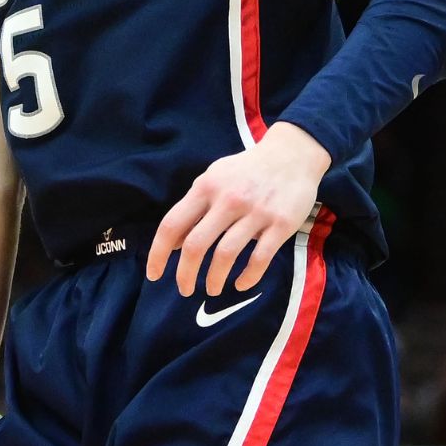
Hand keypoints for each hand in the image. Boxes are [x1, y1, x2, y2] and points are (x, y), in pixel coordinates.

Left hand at [146, 123, 330, 296]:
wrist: (292, 154)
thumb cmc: (246, 170)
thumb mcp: (214, 179)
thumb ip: (193, 208)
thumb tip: (173, 244)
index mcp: (206, 187)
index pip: (172, 224)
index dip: (158, 253)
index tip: (153, 274)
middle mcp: (228, 199)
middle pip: (196, 244)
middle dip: (185, 274)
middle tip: (184, 290)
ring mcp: (256, 212)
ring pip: (226, 255)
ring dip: (214, 279)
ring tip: (211, 289)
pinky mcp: (280, 224)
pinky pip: (259, 258)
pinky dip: (247, 277)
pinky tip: (240, 284)